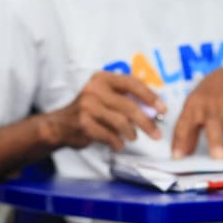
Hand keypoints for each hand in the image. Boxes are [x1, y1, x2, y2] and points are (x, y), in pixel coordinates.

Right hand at [43, 71, 165, 151]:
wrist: (60, 125)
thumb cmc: (91, 111)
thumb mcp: (107, 97)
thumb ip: (128, 99)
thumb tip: (156, 110)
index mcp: (103, 78)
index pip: (132, 83)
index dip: (150, 96)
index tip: (163, 110)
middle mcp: (94, 89)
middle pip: (129, 106)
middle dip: (147, 122)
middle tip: (157, 134)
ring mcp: (87, 106)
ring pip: (121, 122)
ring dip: (131, 134)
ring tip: (132, 137)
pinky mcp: (83, 123)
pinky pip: (110, 136)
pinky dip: (118, 143)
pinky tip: (118, 144)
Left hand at [171, 67, 222, 158]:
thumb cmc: (204, 99)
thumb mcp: (192, 110)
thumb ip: (187, 133)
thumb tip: (180, 156)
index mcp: (193, 106)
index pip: (184, 123)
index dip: (180, 140)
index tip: (177, 157)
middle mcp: (210, 106)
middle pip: (213, 124)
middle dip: (216, 140)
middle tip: (218, 157)